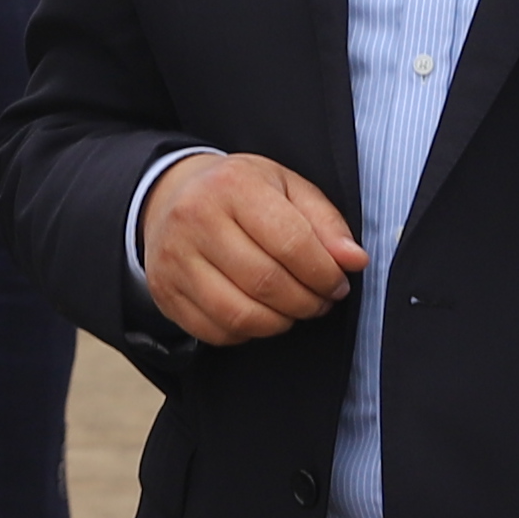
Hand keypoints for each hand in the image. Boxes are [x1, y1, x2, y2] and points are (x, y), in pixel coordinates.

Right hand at [140, 152, 366, 344]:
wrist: (171, 196)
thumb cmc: (240, 193)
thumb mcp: (286, 188)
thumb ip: (325, 222)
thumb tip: (354, 261)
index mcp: (233, 185)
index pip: (291, 242)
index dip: (324, 273)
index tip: (338, 283)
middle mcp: (195, 219)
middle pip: (265, 282)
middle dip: (306, 302)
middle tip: (321, 301)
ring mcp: (174, 259)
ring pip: (240, 314)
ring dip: (280, 322)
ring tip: (294, 310)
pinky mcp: (164, 292)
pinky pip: (215, 332)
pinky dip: (248, 332)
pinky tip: (261, 314)